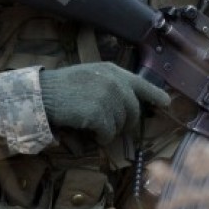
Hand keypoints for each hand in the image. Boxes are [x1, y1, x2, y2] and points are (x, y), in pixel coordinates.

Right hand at [40, 63, 170, 144]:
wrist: (42, 94)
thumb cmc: (63, 86)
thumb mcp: (91, 76)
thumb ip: (112, 84)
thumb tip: (129, 102)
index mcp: (114, 71)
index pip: (142, 84)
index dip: (155, 95)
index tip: (166, 102)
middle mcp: (115, 83)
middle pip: (134, 110)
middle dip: (126, 122)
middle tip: (111, 127)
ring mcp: (108, 98)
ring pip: (121, 124)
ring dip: (110, 130)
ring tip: (93, 124)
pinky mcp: (99, 114)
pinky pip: (109, 134)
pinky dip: (101, 137)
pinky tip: (90, 132)